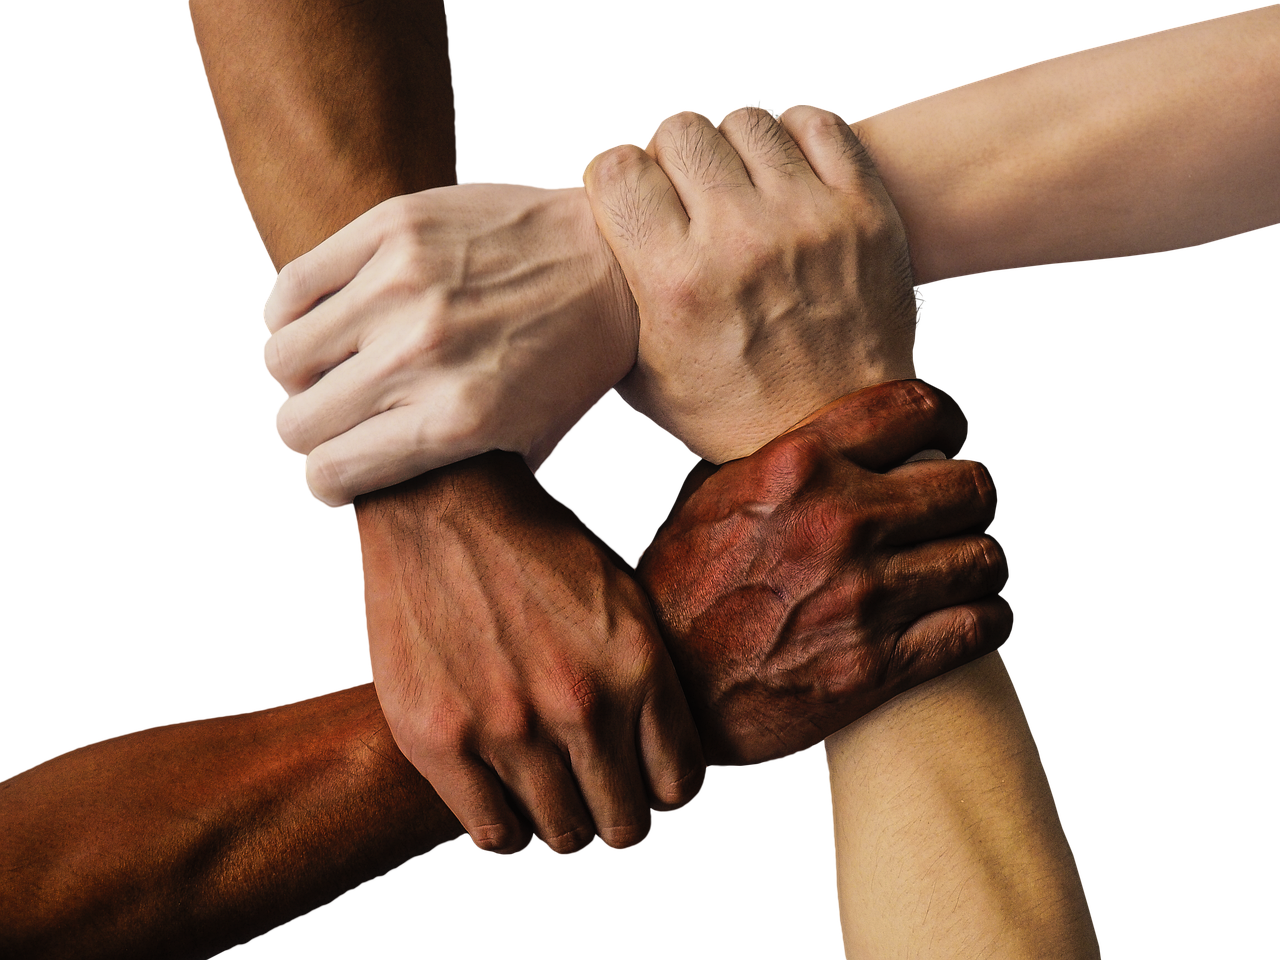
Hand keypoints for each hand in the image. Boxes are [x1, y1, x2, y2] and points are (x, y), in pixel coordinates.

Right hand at [261, 181, 638, 506]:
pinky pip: (293, 284)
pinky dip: (290, 312)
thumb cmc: (574, 355)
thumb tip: (391, 506)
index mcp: (458, 419)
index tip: (338, 471)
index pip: (333, 472)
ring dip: (300, 373)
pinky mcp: (392, 228)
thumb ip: (463, 480)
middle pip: (297, 420)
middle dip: (311, 432)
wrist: (616, 261)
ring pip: (281, 356)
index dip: (329, 480)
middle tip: (336, 418)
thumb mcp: (532, 439)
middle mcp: (423, 356)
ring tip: (332, 367)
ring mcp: (403, 286)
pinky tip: (324, 318)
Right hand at [354, 452, 703, 855]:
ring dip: (562, 820)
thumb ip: (650, 673)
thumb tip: (673, 750)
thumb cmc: (536, 547)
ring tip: (549, 790)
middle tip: (597, 793)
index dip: (663, 788)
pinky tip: (506, 799)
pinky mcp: (440, 740)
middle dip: (618, 814)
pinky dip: (508, 829)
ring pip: (563, 834)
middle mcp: (580, 703)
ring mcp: (508, 727)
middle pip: (625, 822)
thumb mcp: (623, 594)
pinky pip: (495, 835)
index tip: (643, 778)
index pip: (680, 784)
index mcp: (636, 665)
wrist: (441, 503)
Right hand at [582, 103, 920, 463]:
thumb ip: (611, 303)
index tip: (631, 199)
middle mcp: (740, 242)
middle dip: (671, 156)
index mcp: (676, 283)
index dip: (617, 177)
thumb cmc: (731, 410)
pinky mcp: (864, 211)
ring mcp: (809, 220)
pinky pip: (818, 124)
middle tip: (687, 194)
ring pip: (747, 120)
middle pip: (680, 129)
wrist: (839, 434)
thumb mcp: (645, 377)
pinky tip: (785, 176)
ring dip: (733, 147)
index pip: (617, 167)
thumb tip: (579, 247)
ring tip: (740, 187)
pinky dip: (794, 139)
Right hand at [636, 379, 1012, 766]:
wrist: (664, 693)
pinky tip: (970, 617)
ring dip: (981, 564)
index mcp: (797, 466)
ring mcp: (864, 596)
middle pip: (970, 486)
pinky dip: (987, 620)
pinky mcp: (879, 665)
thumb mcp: (704, 500)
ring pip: (985, 558)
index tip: (950, 438)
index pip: (915, 409)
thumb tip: (819, 440)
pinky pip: (980, 626)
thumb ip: (769, 462)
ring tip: (964, 570)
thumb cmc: (676, 593)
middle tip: (956, 514)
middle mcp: (839, 521)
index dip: (949, 420)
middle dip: (971, 499)